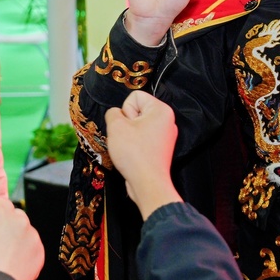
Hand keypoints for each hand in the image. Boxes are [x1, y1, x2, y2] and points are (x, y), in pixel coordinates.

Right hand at [0, 199, 43, 279]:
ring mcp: (32, 235)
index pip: (1, 205)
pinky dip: (25, 255)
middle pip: (16, 217)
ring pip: (25, 234)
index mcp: (0, 209)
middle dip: (9, 228)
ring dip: (18, 242)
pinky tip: (12, 266)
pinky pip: (33, 249)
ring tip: (4, 259)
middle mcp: (19, 218)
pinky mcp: (40, 251)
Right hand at [104, 90, 180, 217]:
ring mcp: (165, 136)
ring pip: (137, 126)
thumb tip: (115, 114)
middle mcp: (167, 121)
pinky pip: (142, 139)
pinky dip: (135, 145)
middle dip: (126, 123)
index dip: (125, 110)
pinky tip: (133, 155)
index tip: (128, 126)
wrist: (148, 184)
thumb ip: (113, 113)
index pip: (135, 96)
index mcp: (161, 110)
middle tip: (127, 138)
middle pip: (137, 111)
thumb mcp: (116, 127)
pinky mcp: (160, 149)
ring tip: (129, 148)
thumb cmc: (135, 155)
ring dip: (128, 135)